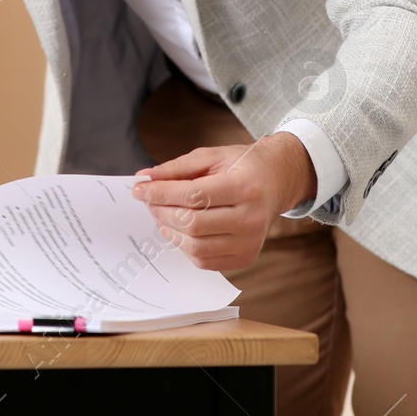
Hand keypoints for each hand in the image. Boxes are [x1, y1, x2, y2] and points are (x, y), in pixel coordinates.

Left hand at [131, 132, 316, 270]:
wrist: (276, 182)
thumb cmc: (242, 166)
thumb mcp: (212, 156)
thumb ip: (177, 168)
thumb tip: (145, 178)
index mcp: (245, 187)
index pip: (194, 195)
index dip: (161, 193)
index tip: (139, 189)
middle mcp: (251, 218)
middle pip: (193, 223)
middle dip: (162, 212)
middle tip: (149, 201)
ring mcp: (250, 242)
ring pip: (196, 246)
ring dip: (170, 231)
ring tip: (162, 215)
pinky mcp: (246, 258)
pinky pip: (205, 260)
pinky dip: (185, 246)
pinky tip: (179, 230)